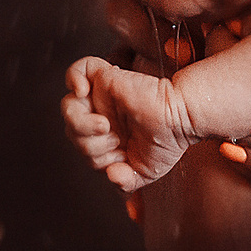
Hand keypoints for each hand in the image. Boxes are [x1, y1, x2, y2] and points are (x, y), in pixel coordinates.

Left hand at [64, 56, 196, 190]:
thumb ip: (125, 181)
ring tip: (103, 125)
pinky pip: (77, 70)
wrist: (181, 121)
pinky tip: (83, 92)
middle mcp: (102, 114)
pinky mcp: (106, 77)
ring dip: (81, 123)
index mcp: (107, 136)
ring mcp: (102, 96)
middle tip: (115, 141)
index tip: (120, 157)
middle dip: (88, 144)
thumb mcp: (145, 172)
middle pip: (71, 129)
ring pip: (68, 106)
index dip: (95, 158)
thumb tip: (111, 176)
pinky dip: (73, 79)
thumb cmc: (168, 142)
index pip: (81, 147)